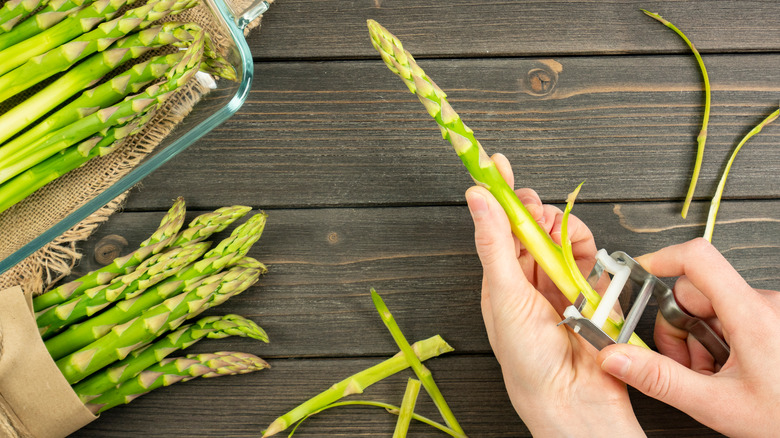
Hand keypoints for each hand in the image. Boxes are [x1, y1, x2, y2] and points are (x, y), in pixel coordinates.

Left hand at [465, 154, 643, 436]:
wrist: (574, 400)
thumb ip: (495, 243)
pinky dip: (585, 246)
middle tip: (534, 207)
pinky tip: (581, 252)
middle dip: (533, 211)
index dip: (498, 195)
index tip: (496, 163)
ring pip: (559, 237)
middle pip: (530, 228)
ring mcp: (559, 285)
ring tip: (558, 235)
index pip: (496, 228)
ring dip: (560, 228)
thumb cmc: (529, 361)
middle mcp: (527, 282)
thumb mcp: (504, 294)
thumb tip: (478, 198)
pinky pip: (587, 255)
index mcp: (499, 282)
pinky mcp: (590, 290)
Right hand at [597, 238, 779, 437]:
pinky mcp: (772, 322)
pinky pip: (728, 318)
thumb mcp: (717, 404)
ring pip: (709, 309)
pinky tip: (726, 372)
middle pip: (694, 292)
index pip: (698, 258)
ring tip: (711, 376)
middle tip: (682, 365)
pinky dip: (716, 343)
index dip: (662, 259)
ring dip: (697, 340)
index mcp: (751, 314)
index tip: (638, 272)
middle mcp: (764, 304)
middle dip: (676, 328)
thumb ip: (660, 379)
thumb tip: (616, 357)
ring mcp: (770, 313)